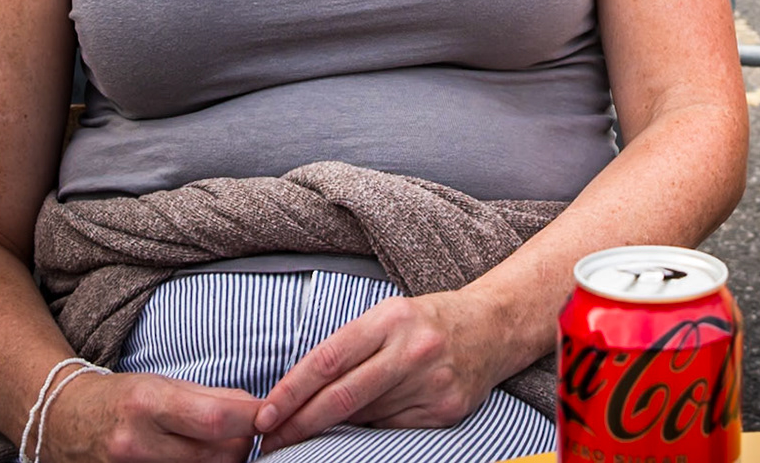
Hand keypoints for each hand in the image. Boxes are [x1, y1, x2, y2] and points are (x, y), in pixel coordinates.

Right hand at [42, 369, 258, 461]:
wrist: (62, 423)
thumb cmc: (120, 399)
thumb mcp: (163, 383)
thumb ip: (212, 397)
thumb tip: (257, 411)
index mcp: (147, 405)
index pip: (217, 419)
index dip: (251, 418)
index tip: (268, 414)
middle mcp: (135, 445)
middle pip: (216, 455)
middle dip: (240, 445)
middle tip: (240, 433)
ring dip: (221, 462)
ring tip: (214, 446)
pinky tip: (193, 460)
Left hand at [254, 291, 509, 451]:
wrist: (494, 327)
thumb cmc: (428, 322)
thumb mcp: (389, 317)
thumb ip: (351, 350)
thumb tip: (300, 396)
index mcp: (392, 318)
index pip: (329, 360)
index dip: (291, 391)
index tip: (265, 415)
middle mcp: (413, 349)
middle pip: (343, 397)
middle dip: (299, 424)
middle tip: (270, 442)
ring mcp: (432, 382)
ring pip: (365, 419)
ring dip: (331, 432)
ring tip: (306, 437)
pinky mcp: (445, 410)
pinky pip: (393, 431)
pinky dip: (370, 433)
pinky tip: (360, 430)